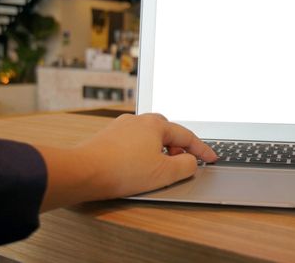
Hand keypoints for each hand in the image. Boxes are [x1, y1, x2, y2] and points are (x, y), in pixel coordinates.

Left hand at [38, 113, 216, 210]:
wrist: (83, 171)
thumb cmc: (122, 170)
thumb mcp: (164, 173)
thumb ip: (186, 166)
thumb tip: (192, 162)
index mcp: (156, 125)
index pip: (186, 136)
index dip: (202, 149)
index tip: (211, 158)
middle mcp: (138, 121)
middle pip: (167, 131)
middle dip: (179, 146)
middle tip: (184, 161)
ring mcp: (121, 127)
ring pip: (148, 136)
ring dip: (160, 149)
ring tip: (161, 166)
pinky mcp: (107, 137)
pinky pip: (132, 142)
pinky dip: (142, 151)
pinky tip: (138, 166)